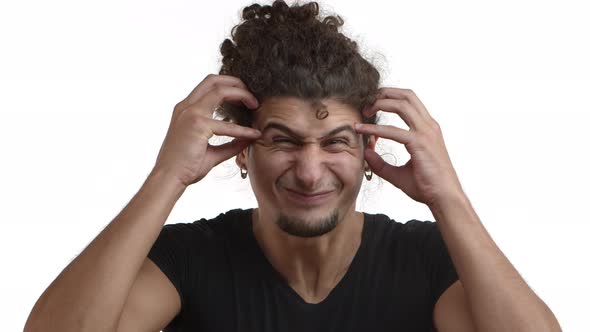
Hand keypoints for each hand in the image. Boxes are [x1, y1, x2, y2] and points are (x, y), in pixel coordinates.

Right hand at [151, 74, 260, 187]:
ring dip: (241, 94)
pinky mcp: (197, 125)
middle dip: (236, 82)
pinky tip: (255, 134)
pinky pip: (227, 124)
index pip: (208, 87)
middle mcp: (186, 107)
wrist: (168, 179)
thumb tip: (249, 139)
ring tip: (255, 105)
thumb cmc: (185, 167)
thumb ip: (230, 144)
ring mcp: (190, 113)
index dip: (229, 88)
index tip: (244, 99)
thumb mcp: (211, 151)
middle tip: (252, 97)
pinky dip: (244, 129)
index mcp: (186, 110)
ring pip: (220, 90)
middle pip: (214, 80)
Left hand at [355, 87, 463, 206]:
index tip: (372, 105)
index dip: (390, 98)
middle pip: (406, 95)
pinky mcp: (419, 143)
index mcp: (427, 129)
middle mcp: (428, 126)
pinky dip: (375, 129)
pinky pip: (393, 131)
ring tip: (364, 111)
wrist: (444, 198)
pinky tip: (361, 130)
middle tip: (366, 102)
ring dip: (380, 103)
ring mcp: (426, 133)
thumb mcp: (399, 174)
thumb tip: (366, 154)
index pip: (410, 102)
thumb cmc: (427, 186)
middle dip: (384, 93)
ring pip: (402, 104)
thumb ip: (381, 164)